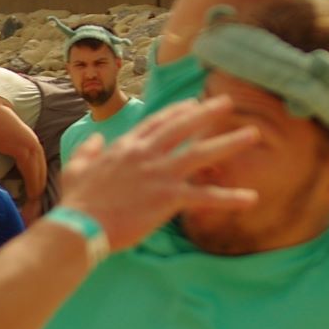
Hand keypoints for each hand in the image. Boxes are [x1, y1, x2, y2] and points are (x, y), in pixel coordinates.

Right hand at [51, 97, 260, 249]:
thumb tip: (95, 139)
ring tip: (252, 134)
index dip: (177, 111)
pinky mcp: (168, 198)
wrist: (81, 225)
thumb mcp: (75, 167)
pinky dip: (229, 197)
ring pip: (201, 153)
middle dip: (207, 113)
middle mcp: (147, 154)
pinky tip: (250, 198)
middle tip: (228, 103)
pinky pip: (205, 196)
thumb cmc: (77, 201)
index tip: (193, 103)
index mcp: (126, 147)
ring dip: (229, 143)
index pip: (157, 122)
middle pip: (183, 127)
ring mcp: (160, 175)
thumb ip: (88, 150)